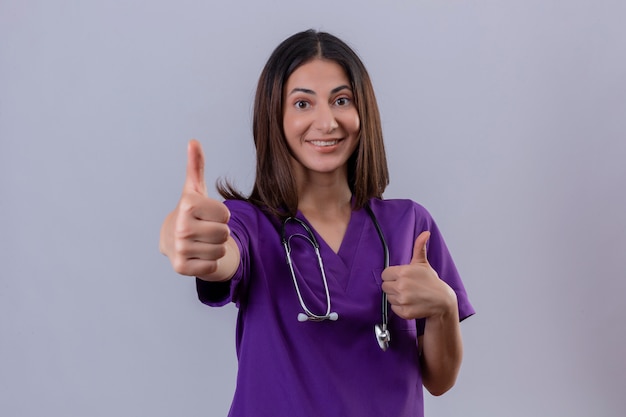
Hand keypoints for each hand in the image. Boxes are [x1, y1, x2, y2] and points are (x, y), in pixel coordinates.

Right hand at [159, 140, 231, 277]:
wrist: (172, 239)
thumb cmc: (190, 212)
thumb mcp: (195, 189)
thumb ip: (196, 165)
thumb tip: (193, 141)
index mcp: (188, 205)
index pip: (226, 214)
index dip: (221, 215)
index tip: (208, 214)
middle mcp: (181, 227)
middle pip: (225, 233)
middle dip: (220, 232)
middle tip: (206, 229)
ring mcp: (180, 248)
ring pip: (220, 250)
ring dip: (215, 247)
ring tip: (202, 241)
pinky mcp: (181, 267)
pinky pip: (212, 266)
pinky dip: (209, 262)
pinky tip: (198, 254)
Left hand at [381, 231, 456, 319]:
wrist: (442, 301)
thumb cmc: (431, 282)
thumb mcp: (423, 264)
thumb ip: (419, 247)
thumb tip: (425, 233)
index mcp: (404, 272)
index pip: (385, 274)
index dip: (392, 276)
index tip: (400, 277)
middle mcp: (402, 286)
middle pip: (385, 286)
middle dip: (393, 286)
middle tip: (406, 286)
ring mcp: (403, 300)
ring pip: (389, 297)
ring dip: (396, 297)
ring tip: (409, 294)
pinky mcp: (405, 312)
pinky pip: (394, 308)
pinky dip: (400, 307)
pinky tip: (410, 303)